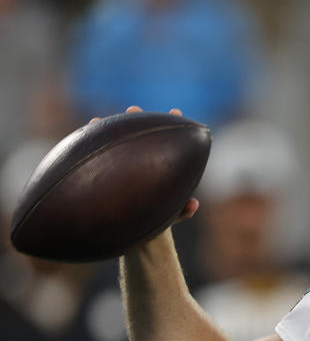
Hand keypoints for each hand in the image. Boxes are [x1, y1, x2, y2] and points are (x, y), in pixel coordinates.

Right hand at [89, 105, 198, 223]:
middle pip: (141, 135)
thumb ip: (183, 210)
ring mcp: (124, 165)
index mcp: (161, 165)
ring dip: (110, 129)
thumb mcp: (171, 215)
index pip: (168, 141)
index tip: (176, 113)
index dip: (172, 124)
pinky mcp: (106, 173)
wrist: (136, 230)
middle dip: (138, 120)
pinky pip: (99, 157)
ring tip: (99, 120)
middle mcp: (143, 161)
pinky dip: (93, 145)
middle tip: (133, 110)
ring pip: (118, 143)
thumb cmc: (158, 220)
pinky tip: (84, 136)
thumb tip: (193, 204)